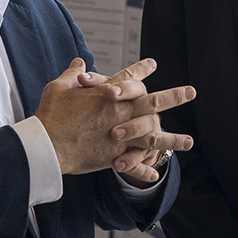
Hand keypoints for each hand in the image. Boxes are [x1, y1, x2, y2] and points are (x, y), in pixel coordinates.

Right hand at [36, 58, 194, 175]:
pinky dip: (144, 169)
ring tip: (190, 142)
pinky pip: (135, 162)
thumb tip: (79, 62)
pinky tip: (155, 174)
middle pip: (152, 102)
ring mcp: (120, 135)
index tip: (153, 64)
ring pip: (152, 135)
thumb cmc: (50, 114)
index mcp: (106, 93)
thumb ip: (73, 74)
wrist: (47, 144)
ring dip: (172, 139)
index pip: (128, 78)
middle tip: (191, 92)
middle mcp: (119, 112)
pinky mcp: (114, 155)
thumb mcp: (59, 88)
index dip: (141, 70)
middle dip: (173, 97)